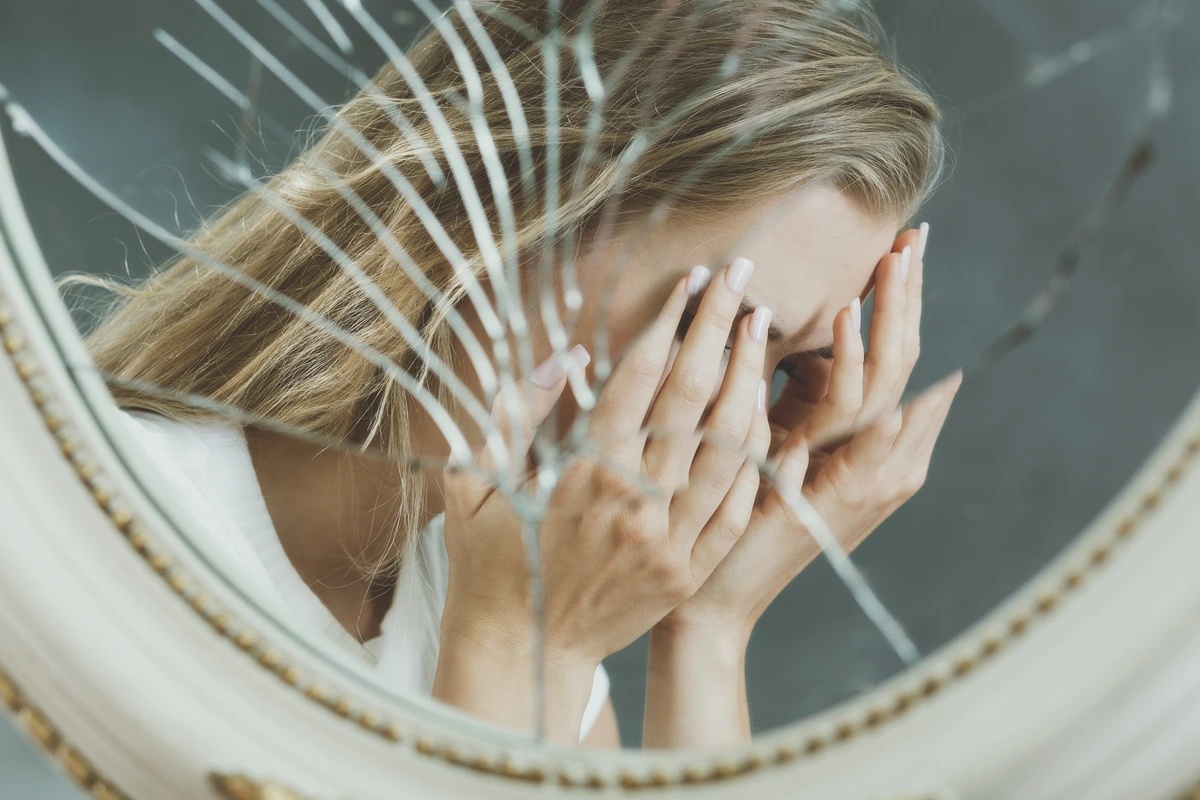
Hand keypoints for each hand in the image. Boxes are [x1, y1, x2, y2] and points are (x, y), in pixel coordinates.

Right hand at [434, 258, 770, 737]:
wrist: (519, 651)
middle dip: (719, 330)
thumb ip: (514, 414)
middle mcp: (636, 501)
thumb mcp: (475, 481)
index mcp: (585, 472)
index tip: (692, 281)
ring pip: (727, 448)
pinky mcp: (687, 571)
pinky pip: (735, 506)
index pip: (640, 377)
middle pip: (693, 399)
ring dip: (747, 385)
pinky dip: (753, 459)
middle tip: (743, 281)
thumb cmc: (489, 562)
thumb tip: (561, 357)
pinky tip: (760, 419)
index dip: (671, 321)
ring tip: (761, 335)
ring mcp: (669, 540)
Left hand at [661, 226, 960, 635]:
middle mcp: (875, 455)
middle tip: (913, 236)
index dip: (903, 303)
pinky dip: (851, 358)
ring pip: (893, 376)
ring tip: (893, 257)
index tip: (902, 245)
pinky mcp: (832, 484)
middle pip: (907, 358)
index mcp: (858, 441)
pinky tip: (842, 313)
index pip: (894, 358)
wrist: (710, 594)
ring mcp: (862, 473)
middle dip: (911, 296)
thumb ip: (784, 396)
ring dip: (895, 312)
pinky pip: (850, 412)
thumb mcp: (762, 443)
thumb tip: (773, 326)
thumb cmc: (726, 519)